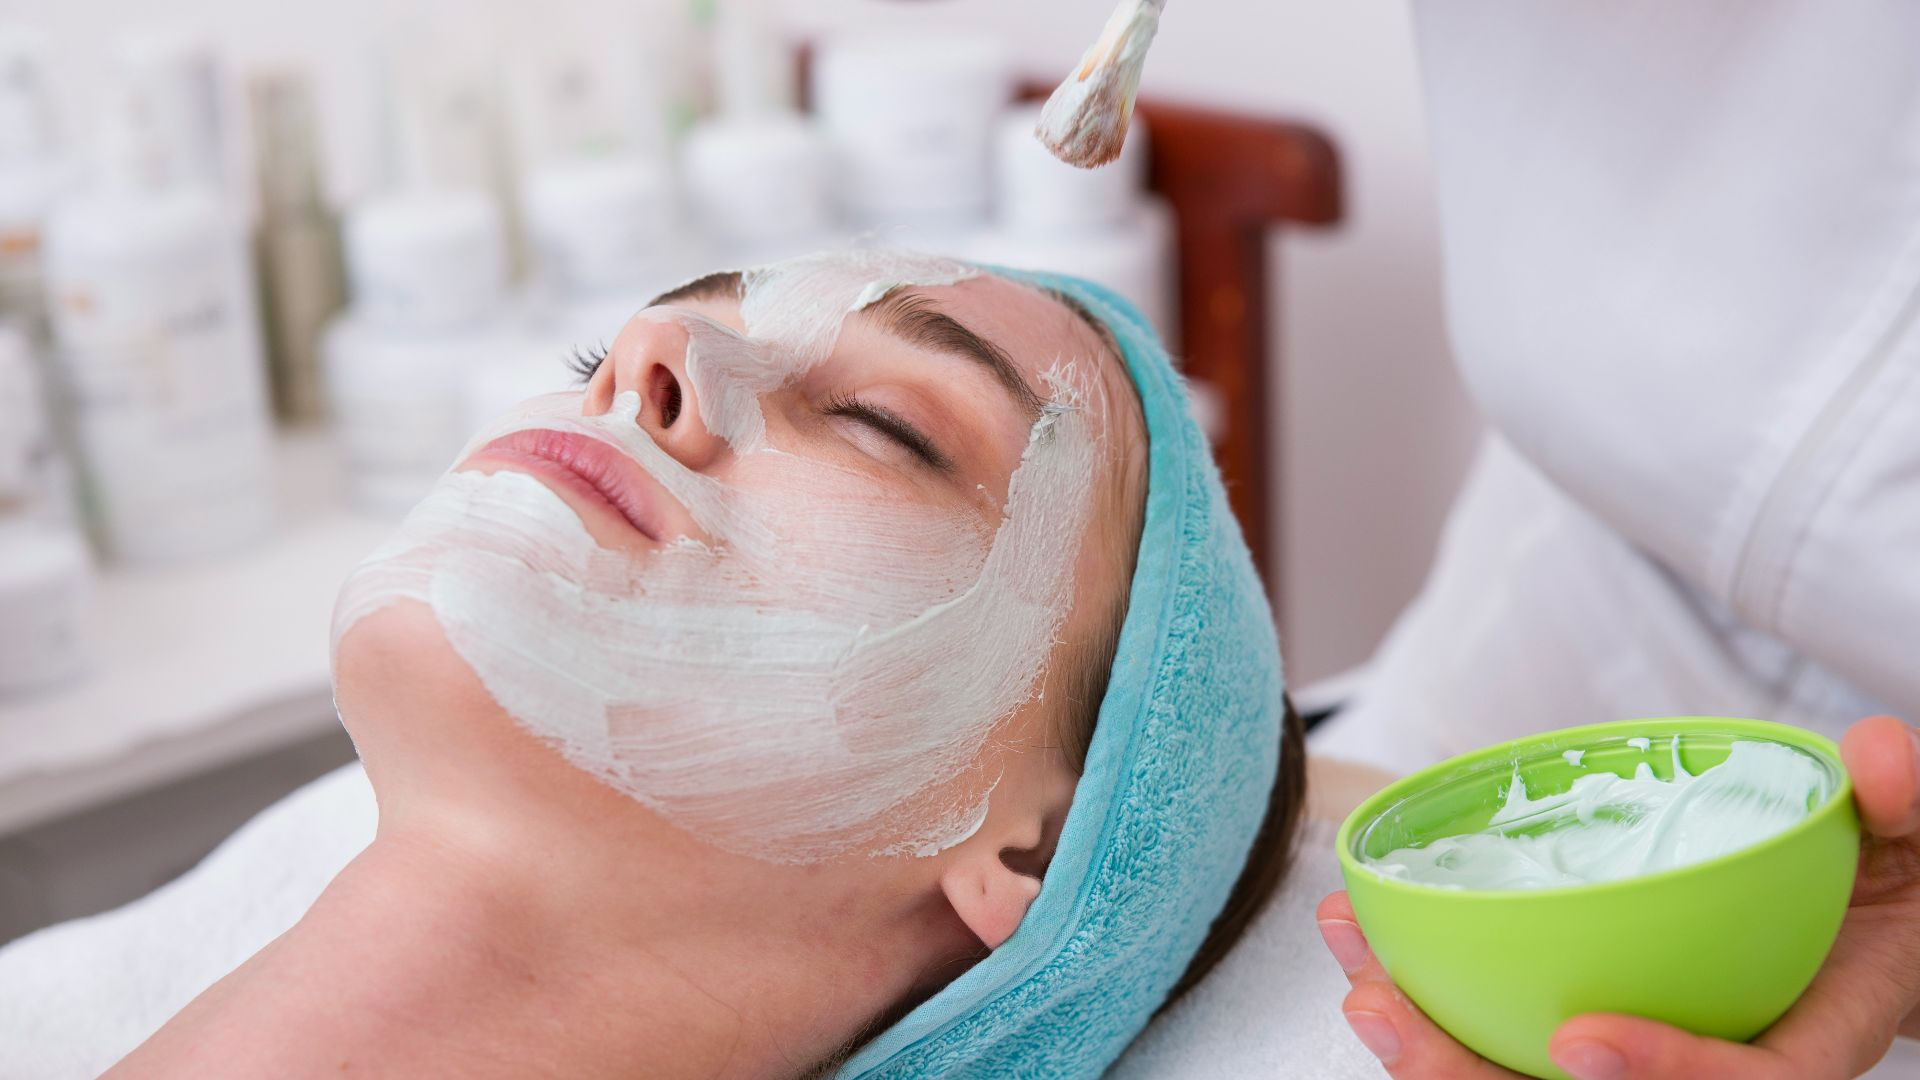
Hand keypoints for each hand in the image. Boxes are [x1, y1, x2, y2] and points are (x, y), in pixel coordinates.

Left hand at [1315, 715, 1919, 1078]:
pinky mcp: (1589, 1027)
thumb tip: (1878, 756)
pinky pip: (1502, 1035)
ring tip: (1353, 977)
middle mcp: (1711, 1065)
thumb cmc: (1884, 883)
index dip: (1662, 1075)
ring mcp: (1641, 1050)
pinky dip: (1431, 998)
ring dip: (1427, 1040)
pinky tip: (1365, 948)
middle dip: (1473, 1075)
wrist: (1871, 916)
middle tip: (1384, 1012)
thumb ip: (1899, 804)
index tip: (1576, 1041)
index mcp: (1801, 1049)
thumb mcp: (1909, 840)